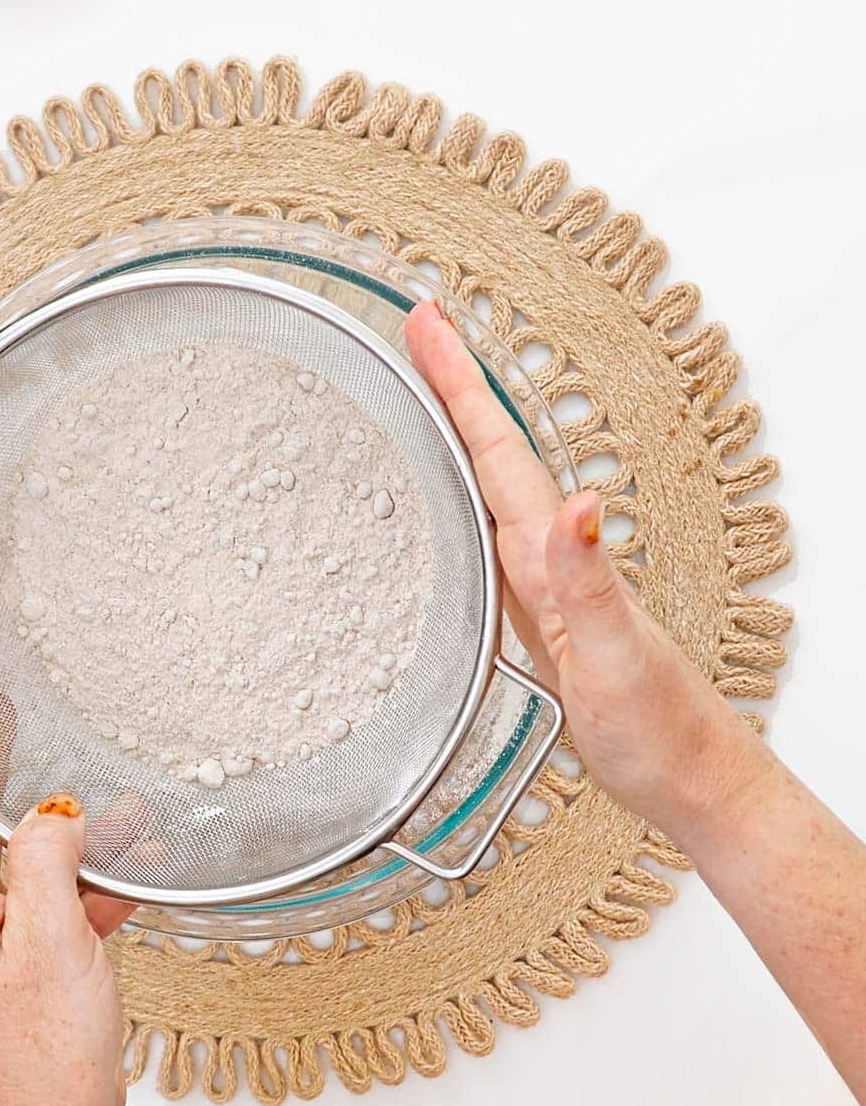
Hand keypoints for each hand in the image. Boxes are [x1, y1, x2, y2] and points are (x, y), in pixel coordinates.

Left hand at [0, 688, 135, 1105]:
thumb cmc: (43, 1050)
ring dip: (64, 837)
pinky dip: (83, 885)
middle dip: (4, 776)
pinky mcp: (20, 965)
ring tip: (112, 807)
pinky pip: (47, 904)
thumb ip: (46, 853)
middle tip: (25, 721)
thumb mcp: (52, 931)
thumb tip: (53, 811)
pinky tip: (129, 876)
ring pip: (20, 862)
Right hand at [405, 300, 760, 838]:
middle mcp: (549, 560)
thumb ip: (590, 583)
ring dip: (456, 434)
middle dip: (453, 387)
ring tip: (421, 390)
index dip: (462, 386)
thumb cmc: (659, 729)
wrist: (690, 781)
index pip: (499, 453)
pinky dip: (462, 502)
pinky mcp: (539, 617)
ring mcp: (543, 586)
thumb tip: (577, 505)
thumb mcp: (619, 656)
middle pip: (490, 453)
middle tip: (416, 329)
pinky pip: (488, 538)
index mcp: (556, 558)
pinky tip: (445, 507)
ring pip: (487, 489)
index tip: (430, 325)